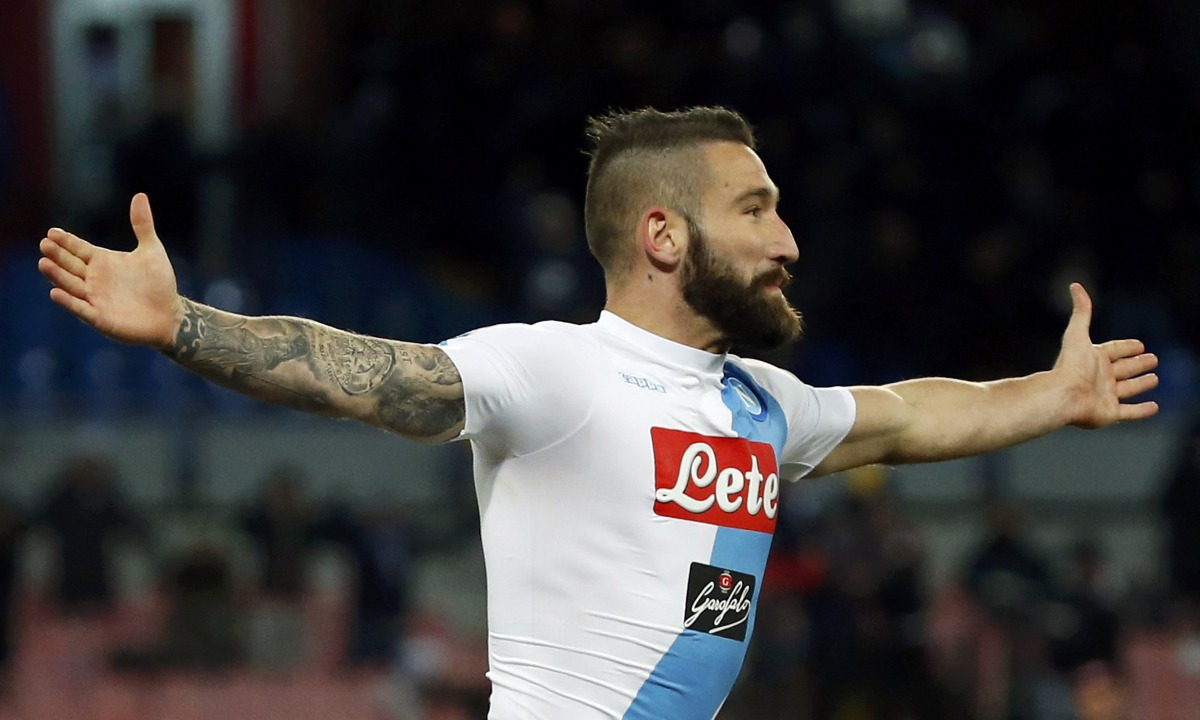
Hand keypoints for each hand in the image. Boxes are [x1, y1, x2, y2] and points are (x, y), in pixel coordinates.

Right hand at [38, 193, 181, 348]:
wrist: (170, 315)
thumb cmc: (159, 283)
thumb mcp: (152, 251)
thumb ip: (142, 225)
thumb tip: (139, 195)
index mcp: (102, 262)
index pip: (78, 249)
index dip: (66, 241)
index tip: (52, 232)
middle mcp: (94, 279)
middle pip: (69, 265)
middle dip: (57, 255)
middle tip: (45, 244)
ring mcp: (95, 298)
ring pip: (71, 285)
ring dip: (57, 276)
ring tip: (44, 263)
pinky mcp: (100, 318)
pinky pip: (81, 309)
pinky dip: (69, 302)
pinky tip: (55, 293)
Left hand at [1053, 283, 1158, 428]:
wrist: (1063, 395)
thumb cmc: (1071, 366)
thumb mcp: (1077, 334)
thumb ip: (1081, 311)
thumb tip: (1075, 285)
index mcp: (1094, 360)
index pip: (1114, 350)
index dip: (1126, 347)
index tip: (1139, 344)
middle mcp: (1100, 378)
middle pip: (1123, 369)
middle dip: (1137, 364)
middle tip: (1153, 359)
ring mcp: (1105, 396)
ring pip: (1128, 389)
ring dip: (1141, 384)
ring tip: (1154, 378)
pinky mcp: (1110, 414)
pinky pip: (1130, 412)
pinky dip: (1142, 411)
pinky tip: (1155, 406)